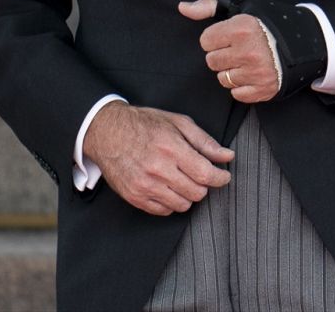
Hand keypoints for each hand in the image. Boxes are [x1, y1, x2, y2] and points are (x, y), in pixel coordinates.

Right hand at [82, 100, 232, 215]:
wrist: (107, 132)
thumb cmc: (144, 124)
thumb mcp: (178, 123)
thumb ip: (205, 141)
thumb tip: (227, 156)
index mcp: (171, 149)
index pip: (205, 174)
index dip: (220, 178)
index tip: (224, 176)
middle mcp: (158, 170)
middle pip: (197, 193)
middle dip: (204, 185)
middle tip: (199, 174)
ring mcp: (144, 186)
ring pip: (182, 205)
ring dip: (188, 195)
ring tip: (182, 180)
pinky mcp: (134, 197)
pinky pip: (163, 211)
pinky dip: (171, 202)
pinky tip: (168, 187)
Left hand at [178, 0, 281, 102]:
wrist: (306, 39)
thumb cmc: (269, 21)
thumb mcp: (241, 5)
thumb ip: (209, 6)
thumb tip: (182, 8)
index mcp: (242, 28)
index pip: (206, 41)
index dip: (216, 37)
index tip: (230, 35)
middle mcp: (249, 52)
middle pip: (212, 61)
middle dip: (222, 54)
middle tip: (239, 48)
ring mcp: (257, 72)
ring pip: (223, 78)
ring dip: (232, 71)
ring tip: (247, 60)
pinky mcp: (264, 89)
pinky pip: (236, 94)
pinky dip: (242, 86)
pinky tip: (253, 73)